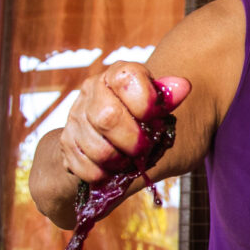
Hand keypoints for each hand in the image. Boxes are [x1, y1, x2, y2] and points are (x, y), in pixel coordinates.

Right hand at [58, 63, 190, 183]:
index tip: (155, 116)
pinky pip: (85, 167)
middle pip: (108, 118)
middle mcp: (92, 90)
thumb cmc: (147, 120)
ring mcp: (76, 116)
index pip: (126, 79)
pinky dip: (104, 175)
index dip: (145, 102)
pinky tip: (112, 168)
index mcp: (118, 75)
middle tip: (144, 148)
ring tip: (129, 159)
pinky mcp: (67, 142)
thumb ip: (169, 99)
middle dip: (133, 141)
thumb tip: (183, 86)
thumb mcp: (163, 108)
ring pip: (97, 149)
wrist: (119, 136)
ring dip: (120, 162)